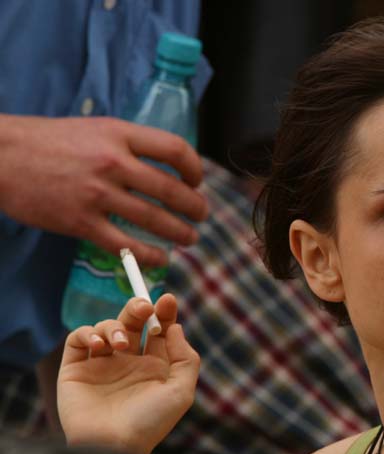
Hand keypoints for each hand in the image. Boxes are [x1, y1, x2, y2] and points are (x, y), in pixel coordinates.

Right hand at [0, 114, 208, 266]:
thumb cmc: (47, 141)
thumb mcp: (94, 129)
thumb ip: (128, 145)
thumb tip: (163, 167)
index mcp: (119, 134)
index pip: (175, 149)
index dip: (195, 169)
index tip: (197, 181)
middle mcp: (113, 162)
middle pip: (172, 190)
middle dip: (195, 207)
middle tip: (201, 215)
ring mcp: (97, 194)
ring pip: (154, 219)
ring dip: (180, 233)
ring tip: (189, 238)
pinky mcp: (80, 222)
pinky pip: (125, 245)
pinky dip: (149, 254)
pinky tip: (160, 257)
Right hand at [57, 294, 199, 453]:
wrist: (113, 447)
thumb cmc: (150, 423)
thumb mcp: (181, 392)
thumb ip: (185, 358)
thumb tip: (175, 328)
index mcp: (154, 367)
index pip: (158, 331)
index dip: (163, 313)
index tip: (167, 300)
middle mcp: (128, 364)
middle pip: (132, 323)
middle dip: (138, 309)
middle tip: (144, 306)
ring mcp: (101, 366)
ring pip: (106, 328)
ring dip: (116, 326)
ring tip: (122, 345)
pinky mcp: (75, 370)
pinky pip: (78, 339)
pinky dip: (87, 333)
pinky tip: (99, 345)